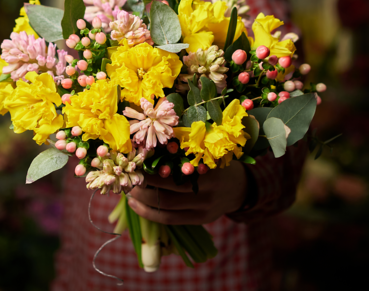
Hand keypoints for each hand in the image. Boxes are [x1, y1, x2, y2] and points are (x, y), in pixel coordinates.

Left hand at [127, 160, 247, 224]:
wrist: (240, 188)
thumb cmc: (216, 164)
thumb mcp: (206, 153)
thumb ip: (183, 153)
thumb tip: (148, 148)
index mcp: (209, 170)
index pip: (175, 169)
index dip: (153, 166)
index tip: (136, 160)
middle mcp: (208, 192)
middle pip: (168, 190)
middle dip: (144, 184)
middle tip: (129, 176)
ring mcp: (204, 209)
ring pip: (166, 207)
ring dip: (142, 200)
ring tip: (129, 191)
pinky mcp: (200, 220)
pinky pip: (169, 219)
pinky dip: (149, 213)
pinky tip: (136, 205)